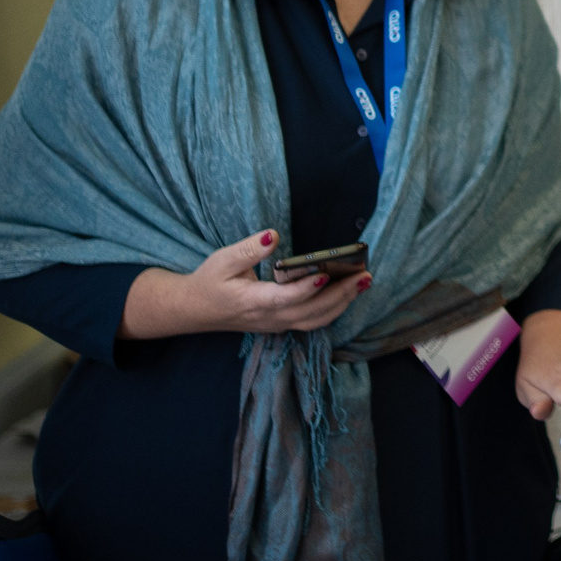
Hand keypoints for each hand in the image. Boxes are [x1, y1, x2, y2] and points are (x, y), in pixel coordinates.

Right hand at [120, 230, 365, 340]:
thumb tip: (271, 236)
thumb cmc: (209, 282)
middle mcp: (269, 318)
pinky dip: (333, 309)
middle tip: (365, 276)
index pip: (286, 299)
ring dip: (342, 303)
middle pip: (311, 312)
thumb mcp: (222, 261)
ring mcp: (277, 324)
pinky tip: (348, 293)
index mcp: (253, 302)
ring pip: (316, 320)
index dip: (307, 289)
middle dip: (341, 295)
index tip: (326, 274)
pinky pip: (312, 322)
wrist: (195, 310)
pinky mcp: (281, 324)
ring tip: (363, 283)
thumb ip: (248, 250)